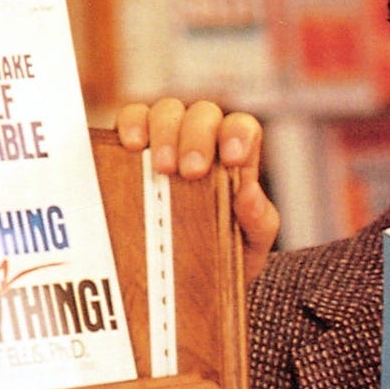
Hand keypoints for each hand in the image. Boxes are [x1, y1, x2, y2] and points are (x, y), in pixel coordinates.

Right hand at [115, 98, 278, 279]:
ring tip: (161, 167)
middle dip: (197, 138)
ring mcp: (166, 137)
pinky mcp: (134, 144)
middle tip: (191, 171)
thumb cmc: (225, 249)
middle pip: (202, 114)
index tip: (231, 159)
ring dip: (165, 133)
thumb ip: (258, 218)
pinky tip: (132, 144)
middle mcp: (201, 137)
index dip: (237, 134)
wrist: (186, 277)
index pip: (241, 127)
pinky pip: (132, 118)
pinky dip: (132, 123)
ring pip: (167, 110)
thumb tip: (249, 193)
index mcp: (234, 155)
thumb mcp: (251, 241)